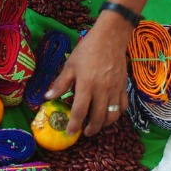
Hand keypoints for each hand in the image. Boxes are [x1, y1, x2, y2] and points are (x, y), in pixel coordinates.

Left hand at [46, 13, 129, 136]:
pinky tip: (111, 114)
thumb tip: (47, 97)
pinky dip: (117, 113)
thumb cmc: (87, 50)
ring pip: (112, 115)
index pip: (80, 111)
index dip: (74, 125)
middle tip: (85, 132)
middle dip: (91, 129)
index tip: (70, 132)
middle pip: (98, 118)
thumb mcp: (70, 65)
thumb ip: (60, 83)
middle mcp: (102, 90)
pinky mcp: (123, 86)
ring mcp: (115, 90)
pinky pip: (123, 106)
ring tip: (97, 126)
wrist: (110, 38)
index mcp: (86, 85)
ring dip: (105, 125)